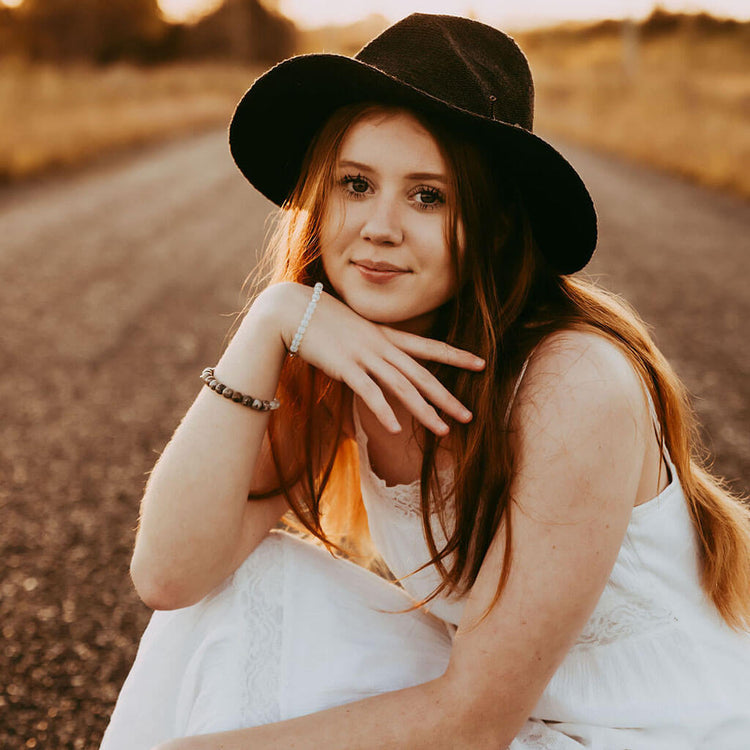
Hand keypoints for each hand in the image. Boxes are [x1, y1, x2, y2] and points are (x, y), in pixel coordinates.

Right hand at [256, 282, 485, 435]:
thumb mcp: (353, 329)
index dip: (456, 356)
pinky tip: (397, 429)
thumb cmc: (319, 319)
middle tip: (469, 415)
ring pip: (402, 387)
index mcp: (385, 335)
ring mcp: (364, 356)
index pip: (428, 346)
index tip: (481, 363)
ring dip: (424, 411)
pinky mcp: (345, 368)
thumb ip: (369, 343)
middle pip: (421, 374)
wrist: (291, 310)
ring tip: (443, 429)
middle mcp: (381, 345)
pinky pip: (369, 392)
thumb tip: (380, 357)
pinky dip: (383, 411)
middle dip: (447, 397)